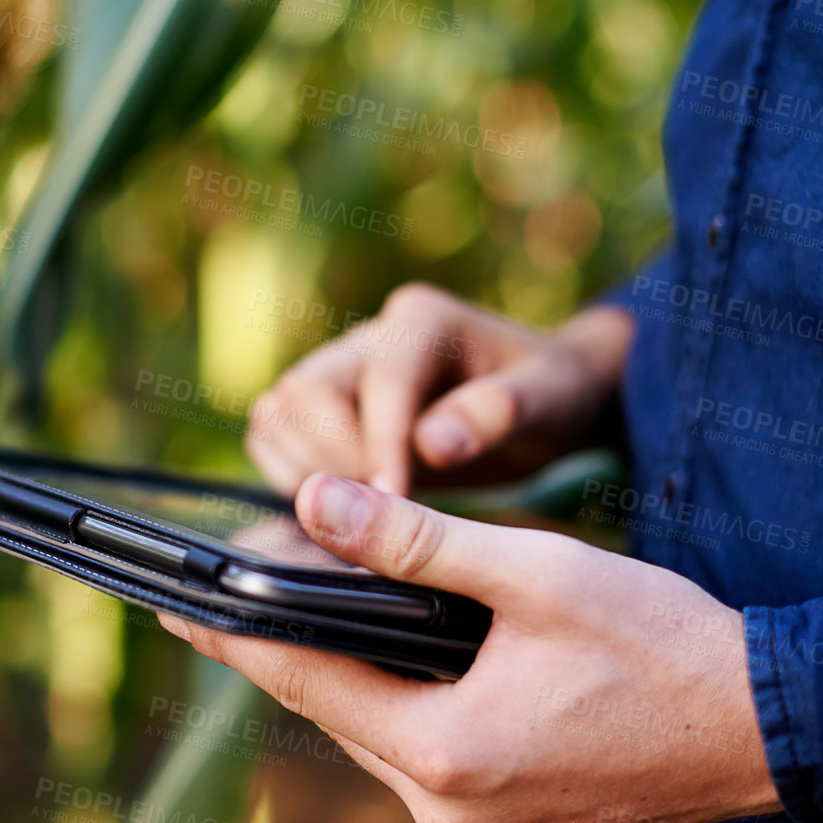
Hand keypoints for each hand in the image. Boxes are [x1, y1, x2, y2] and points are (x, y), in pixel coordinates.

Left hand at [157, 474, 782, 822]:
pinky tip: (417, 670)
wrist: (774, 726)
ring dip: (361, 683)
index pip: (305, 683)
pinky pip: (434, 770)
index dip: (234, 637)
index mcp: (446, 751)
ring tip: (327, 617)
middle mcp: (451, 815)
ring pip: (386, 743)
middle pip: (341, 715)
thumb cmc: (664, 640)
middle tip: (249, 589)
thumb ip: (415, 541)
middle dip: (299, 652)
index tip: (171, 605)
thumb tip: (314, 507)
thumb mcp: (533, 573)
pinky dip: (415, 716)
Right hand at [245, 283, 632, 496]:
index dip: (380, 447)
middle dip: (336, 458)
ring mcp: (339, 367)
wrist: (537, 396)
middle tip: (386, 503)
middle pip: (306, 392)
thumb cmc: (548, 393)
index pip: (381, 382)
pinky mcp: (322, 404)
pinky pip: (273, 432)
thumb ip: (497, 414)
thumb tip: (432, 443)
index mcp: (423, 319)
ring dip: (308, 468)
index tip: (396, 502)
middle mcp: (369, 335)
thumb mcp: (549, 400)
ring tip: (369, 503)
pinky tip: (345, 501)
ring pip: (278, 411)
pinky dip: (290, 472)